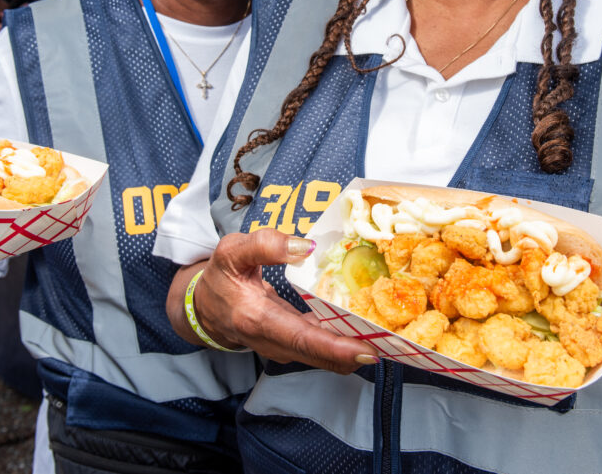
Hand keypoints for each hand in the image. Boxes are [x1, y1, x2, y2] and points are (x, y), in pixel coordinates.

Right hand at [187, 230, 377, 373]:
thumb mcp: (231, 251)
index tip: (368, 349)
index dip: (335, 347)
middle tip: (397, 341)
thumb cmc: (219, 278)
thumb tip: (305, 246)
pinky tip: (367, 329)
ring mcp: (283, 349)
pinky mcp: (292, 347)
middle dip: (358, 351)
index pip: (301, 339)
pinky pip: (322, 350)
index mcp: (256, 319)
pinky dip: (345, 343)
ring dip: (355, 348)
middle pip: (321, 355)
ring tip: (390, 334)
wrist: (204, 308)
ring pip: (325, 356)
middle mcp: (272, 342)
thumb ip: (266, 244)